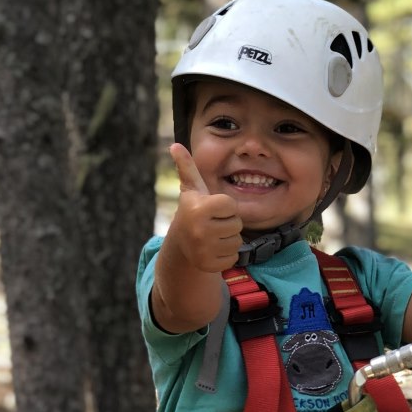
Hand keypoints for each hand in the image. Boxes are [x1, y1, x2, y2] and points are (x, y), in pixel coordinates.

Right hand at [169, 143, 242, 271]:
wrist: (181, 243)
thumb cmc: (192, 210)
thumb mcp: (191, 188)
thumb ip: (187, 166)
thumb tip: (175, 145)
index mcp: (199, 209)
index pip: (231, 205)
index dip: (225, 206)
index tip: (212, 209)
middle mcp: (200, 230)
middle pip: (237, 224)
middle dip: (229, 223)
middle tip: (213, 224)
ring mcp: (204, 250)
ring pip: (237, 241)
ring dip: (229, 238)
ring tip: (214, 236)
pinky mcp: (209, 265)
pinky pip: (233, 257)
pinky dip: (227, 254)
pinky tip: (214, 249)